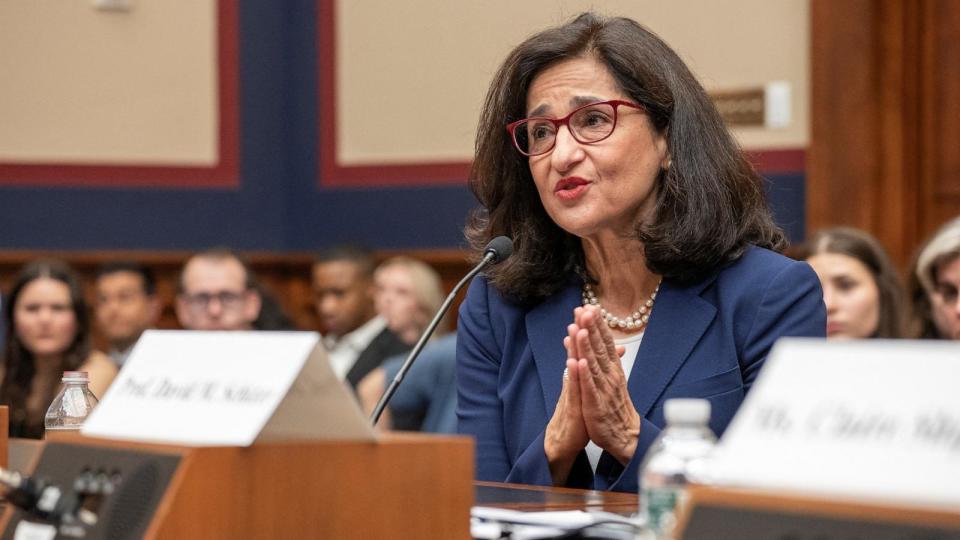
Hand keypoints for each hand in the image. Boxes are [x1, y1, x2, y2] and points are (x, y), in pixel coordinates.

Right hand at [544, 323, 589, 484]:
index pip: (582, 348)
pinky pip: (572, 390)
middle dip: (578, 331)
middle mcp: (572, 380)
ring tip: (574, 330)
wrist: (564, 440)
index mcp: (578, 375)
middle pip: (575, 351)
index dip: (585, 328)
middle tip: (580, 310)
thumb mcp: (588, 389)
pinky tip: (574, 364)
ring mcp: (570, 392)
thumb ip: (594, 368)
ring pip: (572, 367)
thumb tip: (612, 350)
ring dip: (574, 349)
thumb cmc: (577, 413)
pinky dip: (573, 376)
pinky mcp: (571, 407)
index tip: (589, 308)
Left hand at [571, 305, 640, 464]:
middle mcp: (610, 376)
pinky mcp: (595, 405)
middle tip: (585, 309)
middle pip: (599, 348)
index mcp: (613, 369)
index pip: (605, 342)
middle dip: (591, 328)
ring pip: (593, 364)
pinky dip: (584, 375)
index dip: (598, 325)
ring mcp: (603, 390)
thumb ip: (603, 359)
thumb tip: (594, 340)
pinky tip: (579, 363)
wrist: (623, 434)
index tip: (590, 307)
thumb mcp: (610, 378)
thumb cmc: (614, 405)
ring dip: (587, 346)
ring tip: (580, 329)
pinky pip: (589, 388)